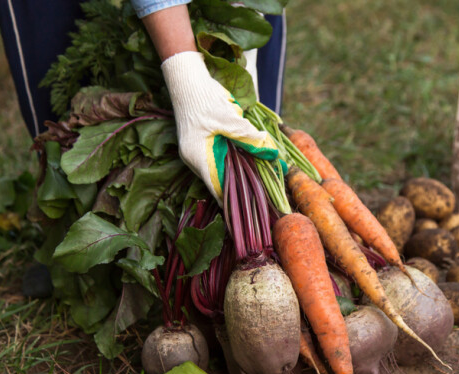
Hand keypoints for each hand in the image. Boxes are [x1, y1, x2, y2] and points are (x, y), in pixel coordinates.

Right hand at [162, 51, 277, 199]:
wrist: (188, 79)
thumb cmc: (204, 99)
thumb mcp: (230, 119)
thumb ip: (249, 138)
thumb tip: (270, 152)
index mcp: (197, 157)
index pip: (216, 187)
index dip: (234, 199)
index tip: (251, 208)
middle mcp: (195, 159)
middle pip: (219, 180)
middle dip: (241, 186)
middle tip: (263, 194)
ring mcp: (197, 151)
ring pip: (221, 169)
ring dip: (239, 171)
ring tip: (260, 180)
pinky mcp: (202, 144)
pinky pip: (220, 158)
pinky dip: (234, 160)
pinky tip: (250, 160)